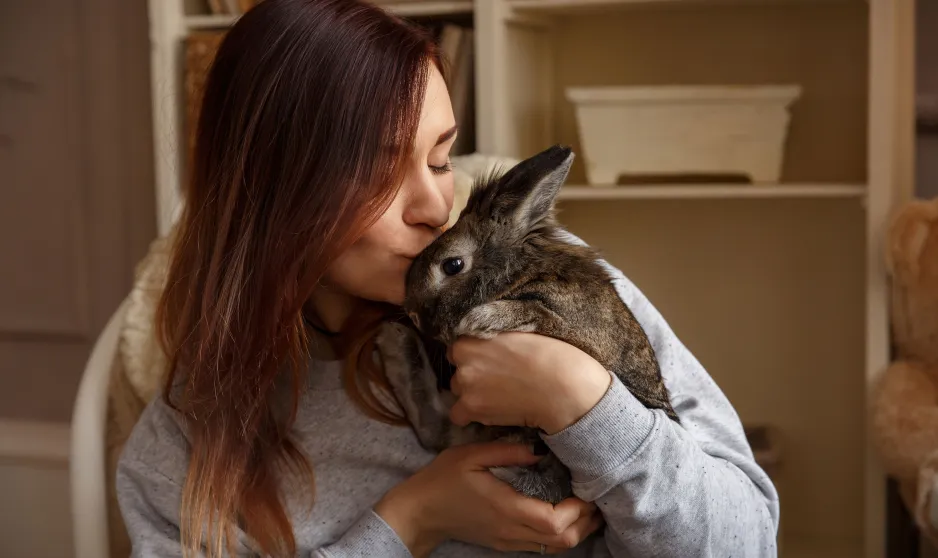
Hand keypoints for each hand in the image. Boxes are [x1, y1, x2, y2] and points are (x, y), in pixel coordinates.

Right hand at [374, 442, 603, 556]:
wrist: (419, 512)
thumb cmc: (442, 479)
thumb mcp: (471, 455)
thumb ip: (508, 451)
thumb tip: (541, 449)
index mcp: (505, 508)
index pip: (553, 521)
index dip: (578, 509)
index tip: (587, 488)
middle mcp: (511, 530)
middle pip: (562, 540)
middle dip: (586, 521)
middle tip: (596, 496)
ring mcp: (509, 540)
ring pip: (556, 547)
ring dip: (577, 529)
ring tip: (587, 505)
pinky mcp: (505, 542)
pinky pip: (542, 546)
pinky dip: (561, 533)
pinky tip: (566, 513)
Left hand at [447, 333, 612, 434]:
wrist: (562, 387)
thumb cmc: (551, 356)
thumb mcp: (519, 334)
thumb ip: (496, 339)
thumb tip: (491, 344)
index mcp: (473, 336)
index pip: (459, 349)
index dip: (475, 357)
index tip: (490, 364)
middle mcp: (463, 358)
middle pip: (459, 371)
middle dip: (473, 376)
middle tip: (498, 381)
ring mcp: (464, 383)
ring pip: (459, 391)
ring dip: (473, 395)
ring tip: (499, 398)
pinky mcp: (471, 407)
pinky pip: (458, 415)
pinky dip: (471, 416)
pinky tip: (491, 413)